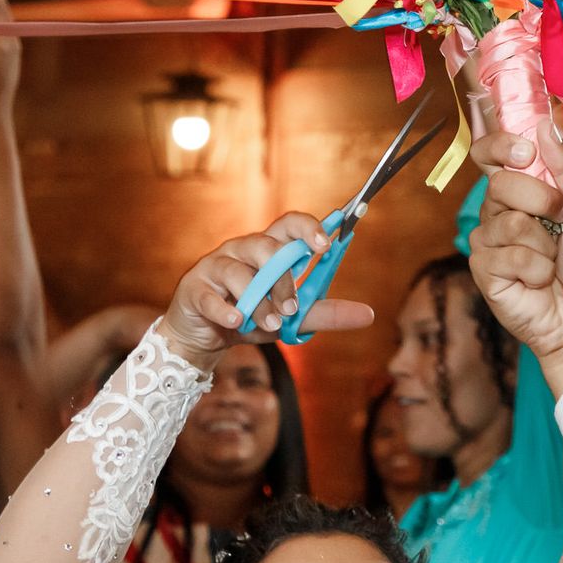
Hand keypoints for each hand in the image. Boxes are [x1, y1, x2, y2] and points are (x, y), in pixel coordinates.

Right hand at [158, 214, 372, 364]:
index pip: (288, 224)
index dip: (307, 228)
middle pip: (266, 248)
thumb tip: (368, 314)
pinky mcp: (194, 288)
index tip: (324, 245)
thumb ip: (325, 313)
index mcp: (268, 249)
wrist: (206, 338)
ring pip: (239, 273)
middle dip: (283, 281)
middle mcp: (241, 249)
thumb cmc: (252, 318)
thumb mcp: (292, 319)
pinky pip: (211, 296)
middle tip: (292, 309)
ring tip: (270, 325)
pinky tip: (237, 321)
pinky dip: (225, 309)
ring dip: (259, 302)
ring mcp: (215, 266)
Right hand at [467, 126, 562, 363]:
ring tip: (551, 261)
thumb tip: (544, 127)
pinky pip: (507, 256)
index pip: (490, 154)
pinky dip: (536, 270)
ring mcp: (488, 240)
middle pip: (502, 184)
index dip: (500, 145)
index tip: (525, 152)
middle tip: (562, 224)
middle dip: (543, 203)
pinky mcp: (483, 269)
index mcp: (522, 189)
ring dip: (544, 245)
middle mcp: (499, 210)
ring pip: (509, 222)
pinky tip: (538, 281)